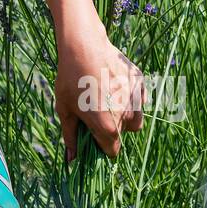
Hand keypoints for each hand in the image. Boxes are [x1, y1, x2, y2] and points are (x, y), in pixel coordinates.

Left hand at [55, 15, 144, 159]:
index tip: (93, 135)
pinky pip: (140, 102)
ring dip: (124, 117)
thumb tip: (72, 161)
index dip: (101, 146)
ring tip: (107, 101)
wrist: (84, 46)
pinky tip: (115, 88)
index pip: (112, 151)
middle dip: (112, 129)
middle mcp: (127, 117)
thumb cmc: (70, 80)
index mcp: (108, 128)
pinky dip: (131, 100)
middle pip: (123, 135)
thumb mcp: (65, 110)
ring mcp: (136, 101)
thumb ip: (71, 138)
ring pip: (136, 120)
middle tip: (95, 112)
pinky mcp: (141, 85)